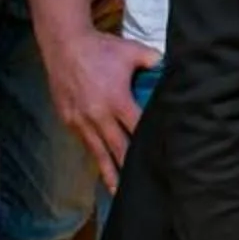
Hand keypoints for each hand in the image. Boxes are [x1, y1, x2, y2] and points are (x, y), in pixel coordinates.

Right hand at [46, 28, 155, 190]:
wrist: (64, 44)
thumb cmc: (101, 47)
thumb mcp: (132, 51)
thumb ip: (155, 62)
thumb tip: (174, 69)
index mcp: (117, 100)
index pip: (138, 129)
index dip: (150, 145)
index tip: (162, 162)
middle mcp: (98, 115)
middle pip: (118, 149)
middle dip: (129, 170)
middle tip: (141, 191)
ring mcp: (81, 120)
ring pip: (98, 153)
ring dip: (109, 173)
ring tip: (118, 194)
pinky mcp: (69, 120)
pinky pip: (85, 143)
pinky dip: (94, 156)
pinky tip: (102, 169)